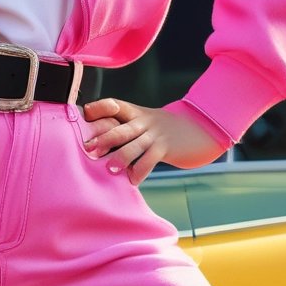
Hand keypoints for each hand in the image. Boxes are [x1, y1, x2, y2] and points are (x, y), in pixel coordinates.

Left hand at [82, 99, 226, 184]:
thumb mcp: (146, 122)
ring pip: (135, 145)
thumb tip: (98, 143)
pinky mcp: (167, 147)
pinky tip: (132, 180)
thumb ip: (127, 129)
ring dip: (121, 157)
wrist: (200, 126)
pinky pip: (151, 159)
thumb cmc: (166, 130)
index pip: (114, 105)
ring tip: (110, 168)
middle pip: (122, 128)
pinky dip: (141, 171)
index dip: (99, 108)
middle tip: (89, 149)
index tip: (85, 113)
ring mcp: (156, 134)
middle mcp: (144, 121)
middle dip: (104, 138)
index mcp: (135, 112)